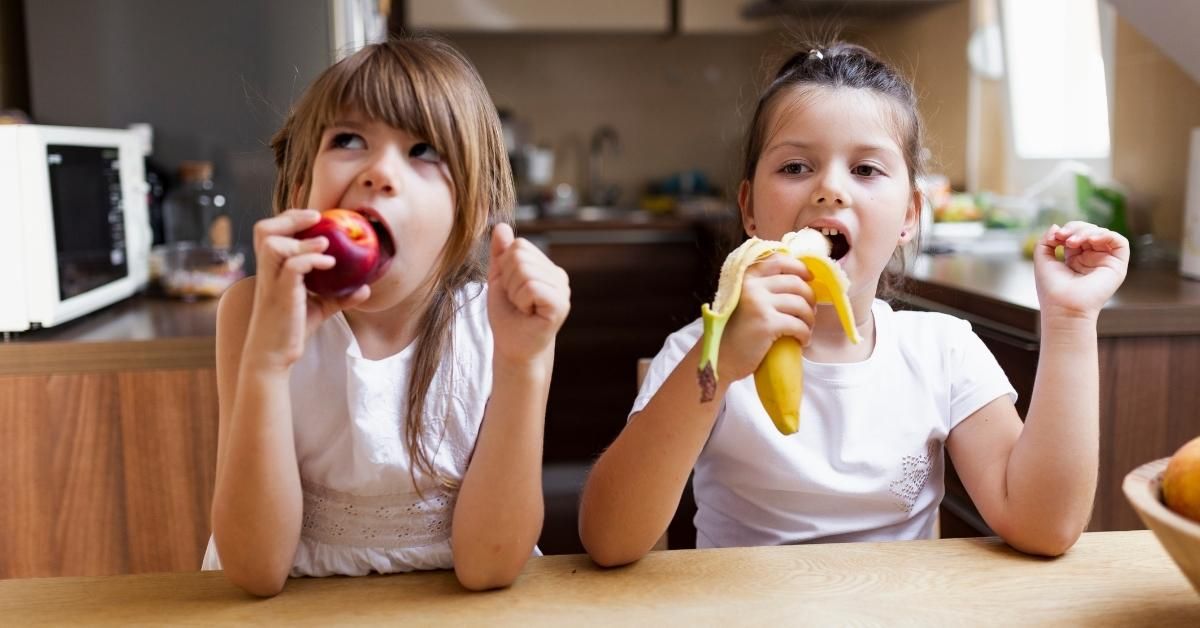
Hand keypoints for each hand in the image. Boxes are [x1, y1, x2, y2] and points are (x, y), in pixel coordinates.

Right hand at [245, 209, 370, 368]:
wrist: (274, 355)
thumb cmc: (292, 329)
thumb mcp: (319, 308)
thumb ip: (339, 296)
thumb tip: (366, 288)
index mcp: (272, 268)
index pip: (270, 232)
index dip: (289, 218)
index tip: (315, 217)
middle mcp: (267, 271)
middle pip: (263, 229)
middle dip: (290, 218)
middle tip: (316, 218)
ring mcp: (271, 282)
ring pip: (272, 243)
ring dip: (301, 239)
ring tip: (325, 242)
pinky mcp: (280, 295)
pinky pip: (292, 267)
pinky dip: (311, 259)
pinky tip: (329, 263)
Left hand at [487, 223, 570, 363]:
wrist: (513, 347)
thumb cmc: (507, 316)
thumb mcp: (499, 280)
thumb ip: (500, 254)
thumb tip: (500, 226)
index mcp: (546, 267)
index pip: (519, 246)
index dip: (505, 268)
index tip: (511, 290)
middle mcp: (558, 275)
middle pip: (520, 256)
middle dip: (508, 280)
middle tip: (516, 301)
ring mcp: (562, 289)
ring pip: (524, 271)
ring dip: (514, 293)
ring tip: (522, 308)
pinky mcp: (560, 305)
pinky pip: (531, 287)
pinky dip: (521, 301)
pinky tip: (528, 313)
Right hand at [718, 254, 814, 380]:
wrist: (720, 358)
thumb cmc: (735, 332)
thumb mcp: (743, 301)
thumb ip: (761, 288)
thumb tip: (798, 281)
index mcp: (746, 278)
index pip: (778, 261)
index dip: (799, 267)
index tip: (809, 278)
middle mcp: (752, 286)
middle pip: (795, 283)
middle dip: (810, 298)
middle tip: (810, 312)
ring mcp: (759, 304)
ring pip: (800, 304)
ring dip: (809, 318)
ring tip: (807, 328)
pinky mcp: (766, 324)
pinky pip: (798, 325)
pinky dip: (805, 334)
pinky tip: (803, 341)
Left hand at [1033, 221, 1129, 321]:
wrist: (1063, 307)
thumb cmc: (1052, 289)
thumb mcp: (1043, 259)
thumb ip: (1046, 240)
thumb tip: (1056, 226)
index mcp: (1076, 259)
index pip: (1076, 234)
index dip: (1067, 230)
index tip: (1054, 237)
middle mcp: (1092, 259)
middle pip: (1090, 230)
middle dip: (1076, 228)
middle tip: (1064, 237)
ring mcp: (1105, 262)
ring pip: (1102, 234)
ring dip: (1087, 232)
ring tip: (1072, 242)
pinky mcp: (1117, 266)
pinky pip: (1120, 242)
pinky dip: (1106, 235)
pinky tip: (1091, 240)